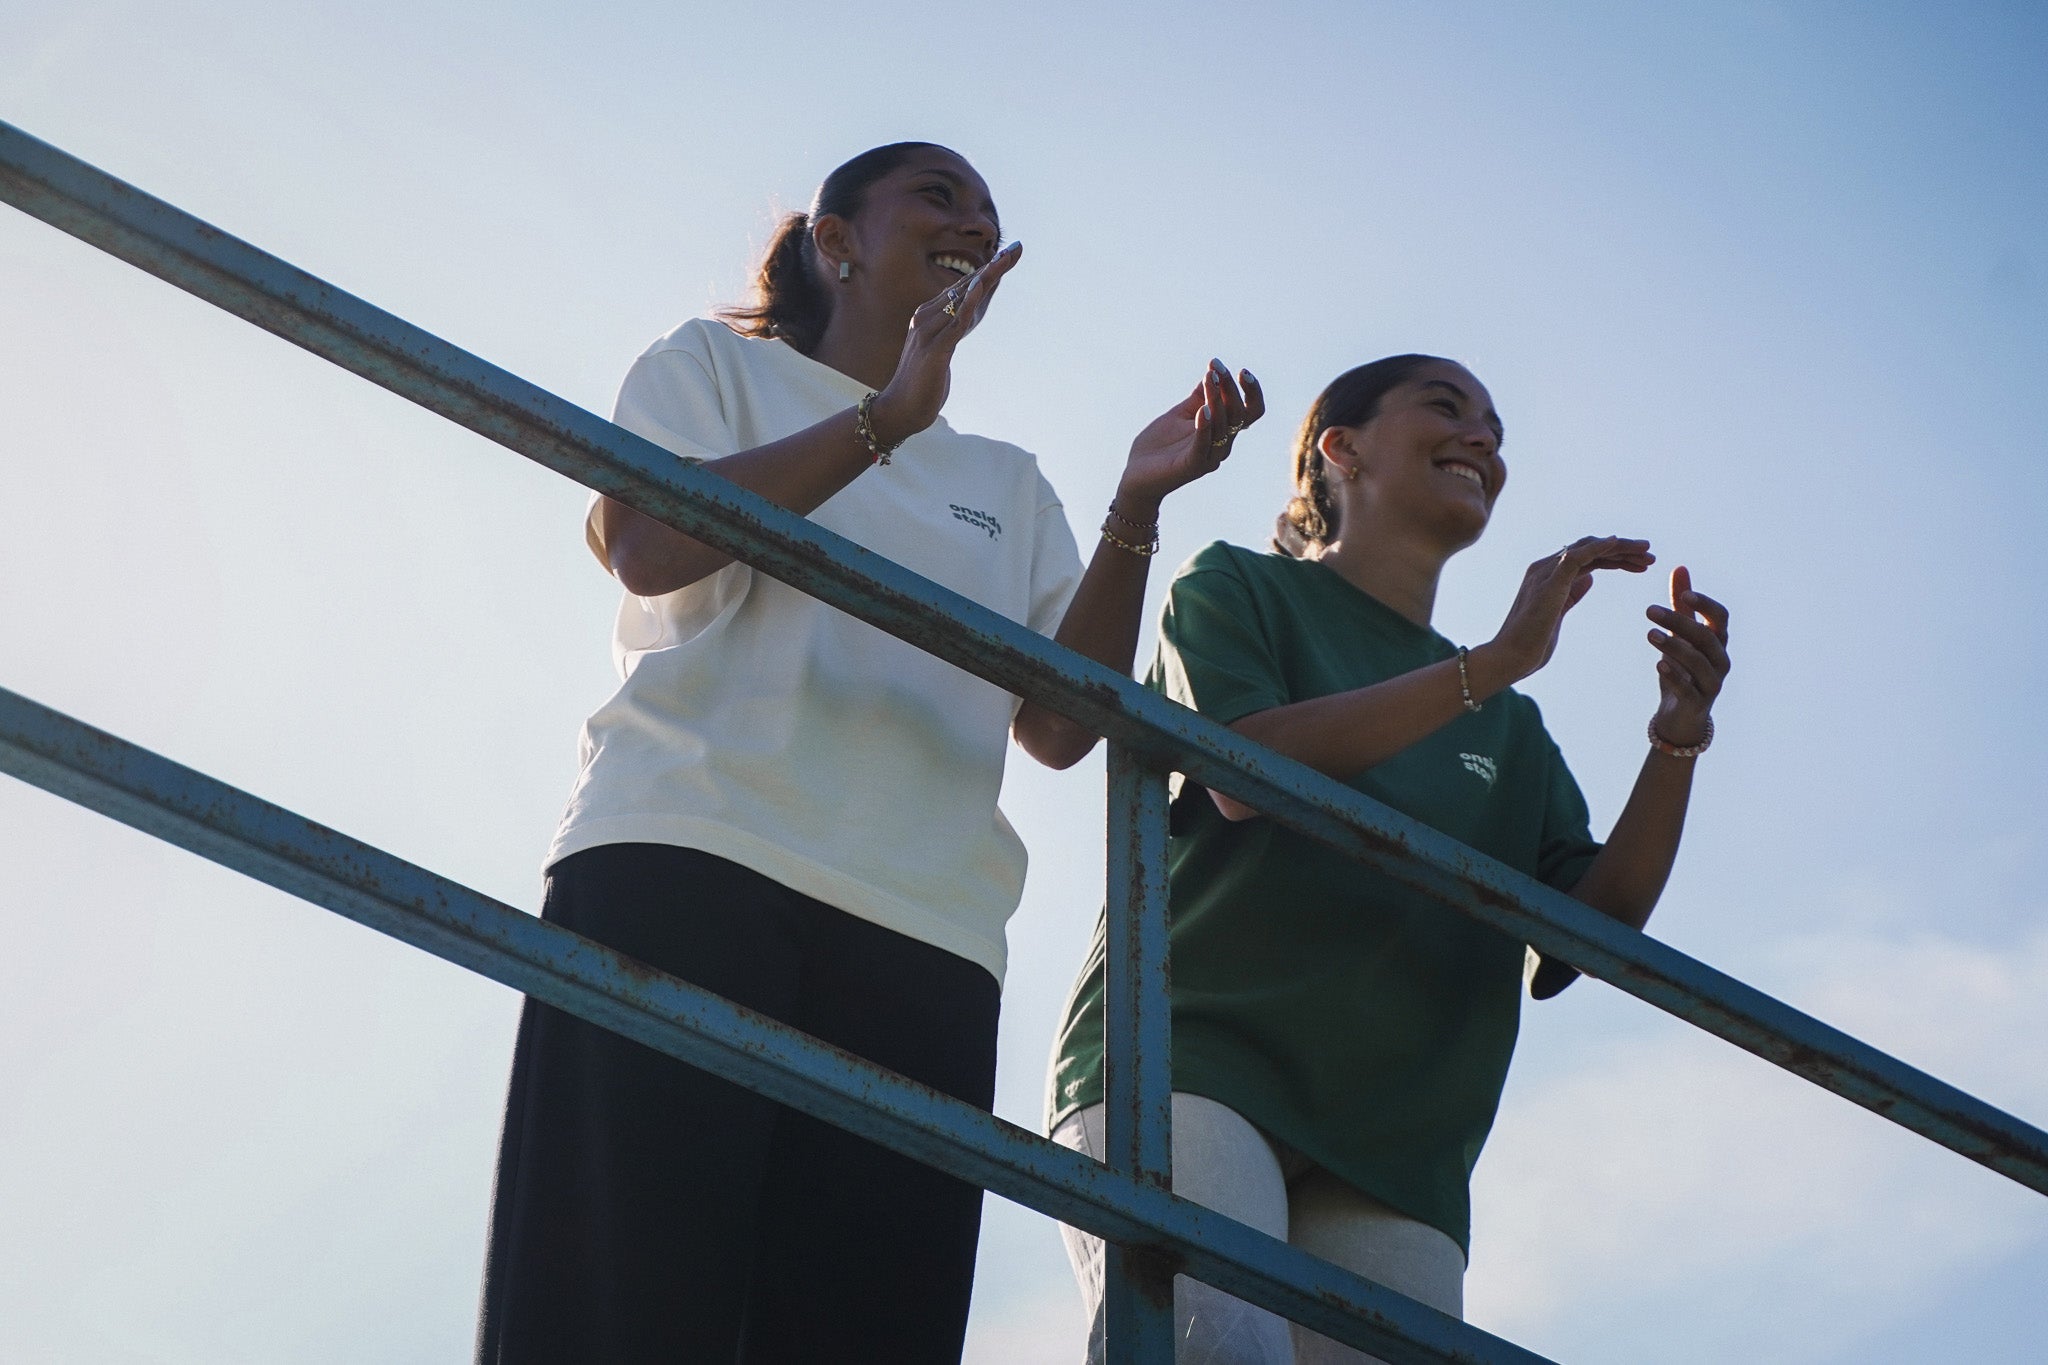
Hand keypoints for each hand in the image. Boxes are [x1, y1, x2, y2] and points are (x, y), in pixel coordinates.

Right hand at [870, 241, 1023, 441]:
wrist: (900, 409)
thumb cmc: (922, 381)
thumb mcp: (943, 347)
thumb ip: (955, 327)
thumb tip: (972, 309)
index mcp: (928, 315)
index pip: (963, 287)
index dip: (989, 270)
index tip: (1011, 253)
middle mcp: (926, 317)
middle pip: (965, 286)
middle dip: (993, 267)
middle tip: (1017, 248)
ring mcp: (928, 332)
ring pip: (961, 298)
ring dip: (986, 278)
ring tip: (1005, 260)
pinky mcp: (934, 351)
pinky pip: (955, 324)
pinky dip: (968, 305)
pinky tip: (981, 289)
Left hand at [1113, 360, 1265, 517]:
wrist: (1136, 475)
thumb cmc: (1159, 446)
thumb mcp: (1180, 415)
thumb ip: (1197, 398)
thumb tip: (1211, 373)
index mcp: (1222, 431)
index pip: (1250, 411)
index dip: (1251, 391)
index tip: (1241, 370)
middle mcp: (1222, 445)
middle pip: (1239, 414)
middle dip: (1229, 387)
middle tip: (1215, 367)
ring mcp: (1208, 457)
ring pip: (1223, 427)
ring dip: (1216, 399)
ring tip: (1208, 378)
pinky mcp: (1191, 467)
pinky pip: (1203, 446)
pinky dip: (1204, 427)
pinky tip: (1201, 409)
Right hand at [1486, 536, 1655, 682]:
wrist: (1510, 658)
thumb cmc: (1530, 644)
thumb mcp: (1558, 614)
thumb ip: (1571, 595)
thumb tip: (1589, 580)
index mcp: (1548, 576)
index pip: (1588, 558)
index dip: (1616, 559)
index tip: (1642, 566)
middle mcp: (1545, 568)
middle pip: (1591, 549)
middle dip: (1623, 550)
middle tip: (1650, 556)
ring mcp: (1546, 573)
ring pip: (1588, 548)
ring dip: (1619, 547)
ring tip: (1646, 552)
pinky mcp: (1550, 582)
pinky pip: (1576, 556)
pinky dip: (1598, 547)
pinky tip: (1617, 544)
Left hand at [1647, 566, 1729, 746]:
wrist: (1682, 714)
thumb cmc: (1685, 668)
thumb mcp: (1683, 634)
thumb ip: (1682, 604)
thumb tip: (1680, 567)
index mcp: (1718, 641)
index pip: (1720, 617)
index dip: (1705, 604)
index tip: (1683, 593)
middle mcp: (1721, 660)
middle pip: (1706, 637)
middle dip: (1679, 622)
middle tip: (1649, 610)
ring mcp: (1713, 682)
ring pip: (1698, 662)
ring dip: (1674, 646)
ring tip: (1649, 634)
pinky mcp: (1699, 702)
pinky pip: (1689, 689)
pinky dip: (1675, 676)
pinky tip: (1658, 665)